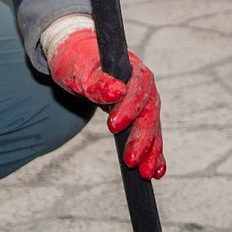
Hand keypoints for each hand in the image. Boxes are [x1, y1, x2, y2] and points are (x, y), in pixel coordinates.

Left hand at [48, 28, 164, 178]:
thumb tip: (117, 91)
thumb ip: (95, 80)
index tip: (113, 126)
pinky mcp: (139, 114)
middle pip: (149, 110)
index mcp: (130, 66)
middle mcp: (142, 83)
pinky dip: (154, 151)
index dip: (130, 107)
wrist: (76, 59)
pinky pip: (150, 133)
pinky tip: (156, 170)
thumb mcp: (77, 69)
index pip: (137, 86)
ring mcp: (143, 99)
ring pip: (152, 125)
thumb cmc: (75, 62)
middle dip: (142, 137)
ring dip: (151, 149)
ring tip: (146, 172)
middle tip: (131, 160)